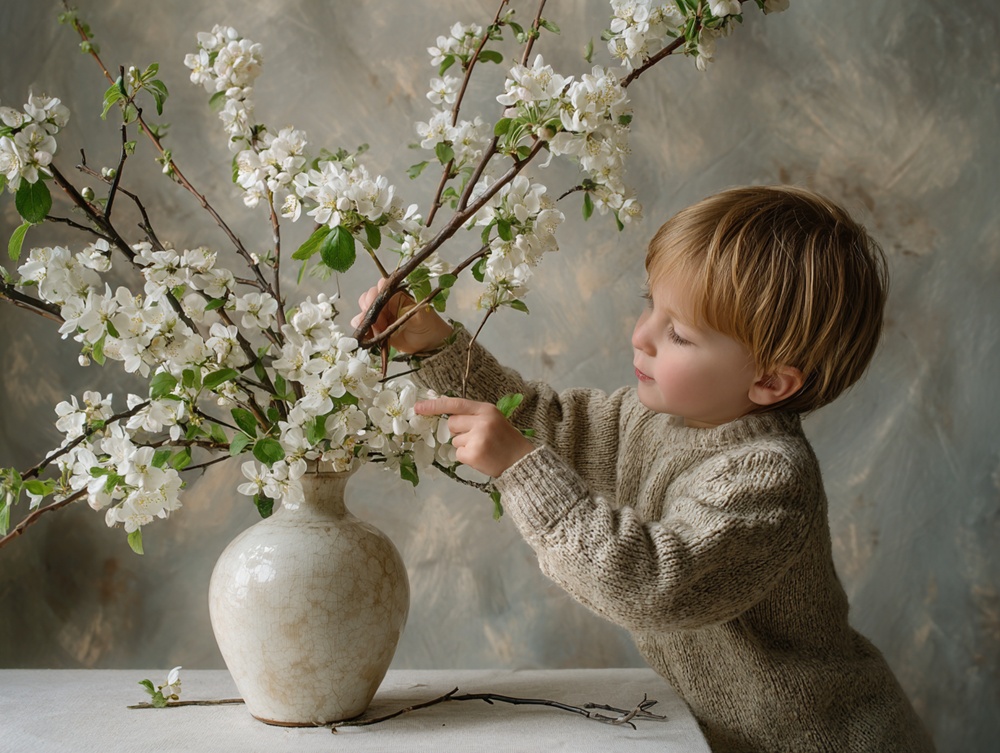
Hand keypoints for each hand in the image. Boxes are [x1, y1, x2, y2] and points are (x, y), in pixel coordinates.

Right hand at [350, 278, 452, 353]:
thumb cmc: (427, 324)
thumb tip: (388, 303)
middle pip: (368, 299)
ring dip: (364, 320)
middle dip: (367, 308)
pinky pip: (365, 327)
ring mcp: (381, 316)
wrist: (429, 343)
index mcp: (396, 295)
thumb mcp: (418, 315)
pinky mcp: (378, 329)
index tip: (372, 303)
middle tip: (373, 320)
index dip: (374, 294)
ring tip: (371, 330)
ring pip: (365, 313)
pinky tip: (365, 335)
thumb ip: (403, 308)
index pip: (380, 288)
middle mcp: (386, 303)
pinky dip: (362, 331)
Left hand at [415, 397, 533, 477]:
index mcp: (486, 409)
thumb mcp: (492, 419)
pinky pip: (457, 454)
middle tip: (477, 437)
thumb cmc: (504, 439)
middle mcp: (481, 421)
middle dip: (458, 431)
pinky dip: (466, 457)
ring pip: (454, 440)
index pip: (455, 404)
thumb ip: (472, 415)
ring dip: (464, 445)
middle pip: (452, 423)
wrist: (521, 460)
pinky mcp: (474, 454)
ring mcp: (477, 438)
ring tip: (482, 448)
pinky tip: (480, 457)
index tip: (418, 408)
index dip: (434, 405)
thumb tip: (446, 416)